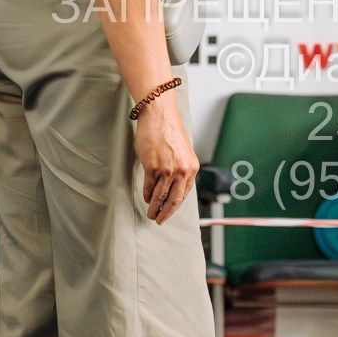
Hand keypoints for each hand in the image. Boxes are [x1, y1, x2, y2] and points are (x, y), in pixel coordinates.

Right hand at [133, 95, 197, 222]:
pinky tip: (145, 199)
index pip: (184, 194)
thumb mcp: (182, 151)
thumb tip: (173, 184)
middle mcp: (182, 171)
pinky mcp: (153, 167)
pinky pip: (149, 187)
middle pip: (174, 200)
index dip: (176, 206)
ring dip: (154, 207)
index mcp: (192, 167)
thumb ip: (180, 168)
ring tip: (150, 214)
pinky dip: (147, 195)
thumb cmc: (168, 130)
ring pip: (160, 196)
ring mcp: (168, 170)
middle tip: (160, 220)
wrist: (159, 116)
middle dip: (166, 213)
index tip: (169, 212)